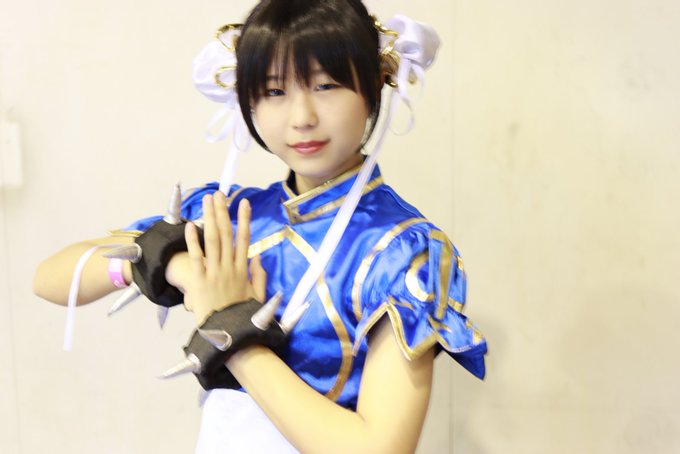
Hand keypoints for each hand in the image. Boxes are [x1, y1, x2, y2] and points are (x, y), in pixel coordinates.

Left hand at [182, 192, 265, 323]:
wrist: (229, 334)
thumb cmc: (243, 316)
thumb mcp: (258, 295)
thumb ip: (259, 274)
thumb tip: (257, 255)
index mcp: (243, 269)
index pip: (244, 238)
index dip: (244, 219)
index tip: (243, 203)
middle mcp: (229, 267)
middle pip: (226, 234)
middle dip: (223, 212)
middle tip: (220, 195)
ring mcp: (214, 272)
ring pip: (212, 240)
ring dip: (210, 219)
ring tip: (207, 202)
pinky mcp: (200, 281)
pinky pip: (196, 257)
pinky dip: (193, 241)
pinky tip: (191, 226)